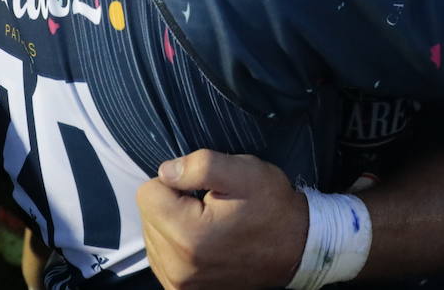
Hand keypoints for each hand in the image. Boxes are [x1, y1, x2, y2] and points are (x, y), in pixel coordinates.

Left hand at [137, 149, 306, 289]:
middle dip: (174, 203)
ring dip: (174, 223)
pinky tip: (204, 240)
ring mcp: (179, 284)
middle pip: (147, 215)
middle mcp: (178, 267)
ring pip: (152, 234)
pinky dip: (177, 243)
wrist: (296, 247)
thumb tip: (165, 171)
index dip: (177, 181)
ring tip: (210, 223)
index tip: (204, 190)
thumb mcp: (243, 172)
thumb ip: (199, 165)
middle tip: (211, 206)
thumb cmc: (272, 207)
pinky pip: (160, 255)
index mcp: (188, 235)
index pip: (148, 192)